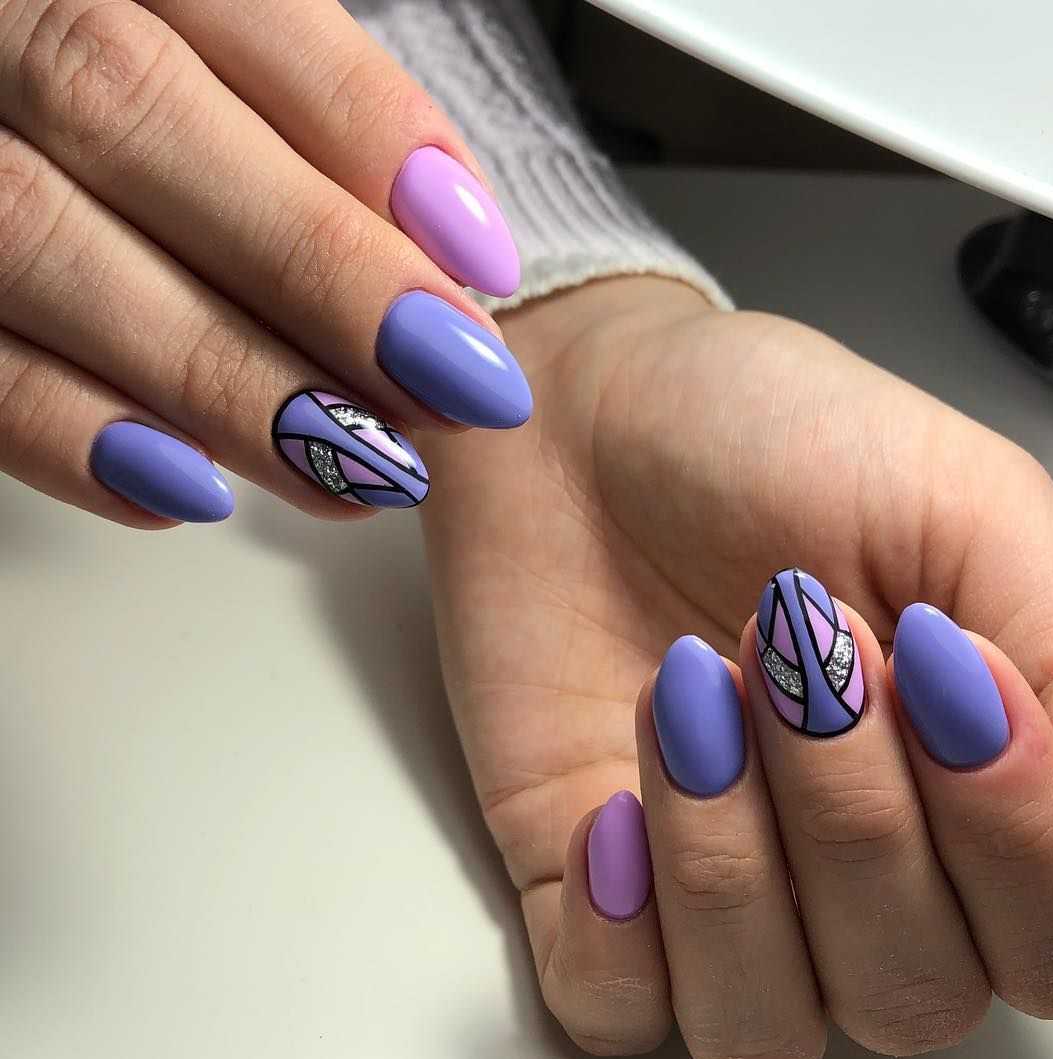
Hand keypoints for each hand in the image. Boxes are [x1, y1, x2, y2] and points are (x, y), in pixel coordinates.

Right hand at [0, 0, 528, 525]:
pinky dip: (72, 435)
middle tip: (452, 389)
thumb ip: (312, 123)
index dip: (372, 134)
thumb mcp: (214, 61)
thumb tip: (451, 250)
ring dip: (223, 380)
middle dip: (318, 271)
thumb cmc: (128, 102)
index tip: (482, 264)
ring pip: (40, 239)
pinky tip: (190, 491)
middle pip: (129, 113)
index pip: (242, 6)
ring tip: (360, 469)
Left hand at [417, 276, 1052, 1058]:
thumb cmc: (768, 433)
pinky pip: (615, 1005)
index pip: (1051, 939)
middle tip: (798, 646)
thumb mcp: (962, 508)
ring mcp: (710, 879)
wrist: (584, 413)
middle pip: (909, 990)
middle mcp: (847, 862)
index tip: (942, 672)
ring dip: (734, 867)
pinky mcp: (582, 876)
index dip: (1016, 839)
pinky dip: (618, 931)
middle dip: (854, 814)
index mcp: (962, 786)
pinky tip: (612, 806)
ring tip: (691, 692)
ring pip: (762, 1025)